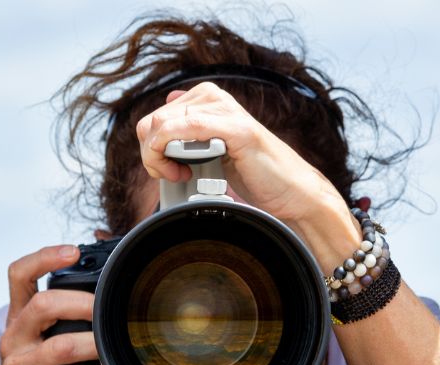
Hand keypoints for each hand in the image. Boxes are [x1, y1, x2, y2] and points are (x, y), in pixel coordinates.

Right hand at [0, 245, 110, 364]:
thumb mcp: (45, 343)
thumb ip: (67, 318)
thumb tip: (108, 285)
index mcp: (19, 319)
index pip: (18, 274)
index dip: (43, 256)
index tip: (72, 251)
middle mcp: (13, 338)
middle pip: (41, 305)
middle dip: (81, 303)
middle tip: (108, 311)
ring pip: (60, 347)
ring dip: (94, 346)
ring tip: (113, 350)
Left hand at [134, 83, 359, 243]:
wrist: (290, 192)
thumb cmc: (254, 174)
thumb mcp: (212, 149)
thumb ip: (190, 128)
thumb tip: (168, 100)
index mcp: (206, 99)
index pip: (153, 117)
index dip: (149, 148)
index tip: (165, 170)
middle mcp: (213, 97)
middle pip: (152, 121)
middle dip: (151, 155)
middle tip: (172, 176)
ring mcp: (225, 109)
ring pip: (161, 124)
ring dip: (159, 158)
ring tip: (180, 175)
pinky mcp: (236, 127)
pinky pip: (186, 127)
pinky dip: (172, 153)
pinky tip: (186, 170)